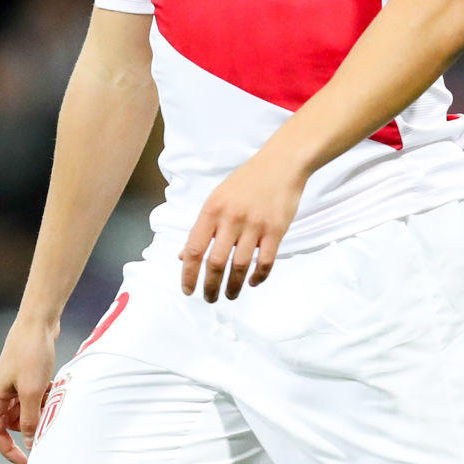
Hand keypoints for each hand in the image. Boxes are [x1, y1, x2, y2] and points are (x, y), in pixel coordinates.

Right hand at [0, 314, 58, 463]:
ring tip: (53, 399)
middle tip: (49, 425)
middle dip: (31, 426)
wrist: (39, 321)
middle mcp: (2, 391)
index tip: (25, 462)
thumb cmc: (32, 354)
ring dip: (40, 410)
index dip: (8, 450)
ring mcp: (15, 382)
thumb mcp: (32, 391)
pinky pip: (35, 396)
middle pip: (13, 422)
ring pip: (27, 409)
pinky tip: (55, 387)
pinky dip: (45, 397)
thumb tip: (30, 444)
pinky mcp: (28, 375)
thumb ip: (30, 419)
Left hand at [180, 150, 304, 301]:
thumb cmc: (246, 181)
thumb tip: (182, 256)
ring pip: (240, 266)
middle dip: (209, 287)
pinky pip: (265, 262)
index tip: (188, 289)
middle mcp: (231, 218)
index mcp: (212, 209)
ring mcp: (255, 224)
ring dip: (233, 287)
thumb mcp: (217, 198)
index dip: (188, 274)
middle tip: (209, 299)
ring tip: (229, 295)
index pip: (194, 249)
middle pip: (215, 262)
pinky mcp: (276, 229)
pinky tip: (252, 282)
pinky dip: (258, 277)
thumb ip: (202, 227)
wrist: (281, 163)